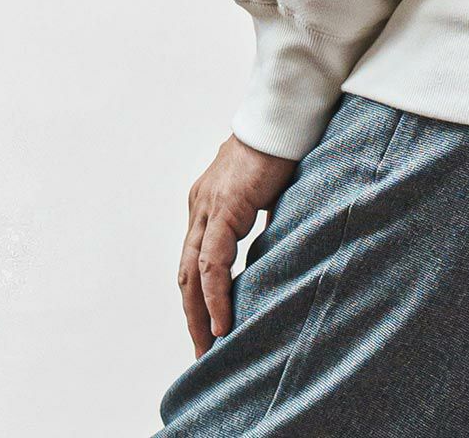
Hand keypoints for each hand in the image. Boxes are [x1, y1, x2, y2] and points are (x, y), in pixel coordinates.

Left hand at [179, 133, 298, 356]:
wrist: (283, 117)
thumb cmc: (282, 147)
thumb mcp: (267, 194)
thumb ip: (262, 219)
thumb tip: (273, 247)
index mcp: (208, 204)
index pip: (196, 260)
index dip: (199, 295)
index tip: (211, 327)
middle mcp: (199, 207)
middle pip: (186, 273)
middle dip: (193, 315)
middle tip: (204, 351)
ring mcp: (207, 207)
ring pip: (193, 273)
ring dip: (199, 314)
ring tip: (210, 347)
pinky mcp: (223, 208)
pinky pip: (212, 262)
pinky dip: (215, 294)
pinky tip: (223, 321)